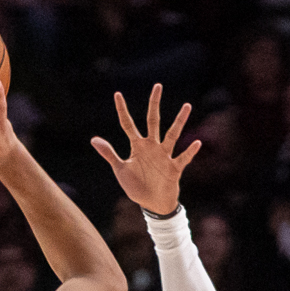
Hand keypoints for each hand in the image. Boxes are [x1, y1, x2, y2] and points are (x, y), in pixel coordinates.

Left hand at [91, 85, 200, 216]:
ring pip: (172, 135)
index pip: (128, 124)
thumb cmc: (137, 186)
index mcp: (137, 146)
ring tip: (186, 106)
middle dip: (154, 104)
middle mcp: (152, 147)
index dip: (122, 110)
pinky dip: (189, 151)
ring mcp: (164, 156)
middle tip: (157, 86)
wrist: (152, 204)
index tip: (117, 94)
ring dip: (179, 121)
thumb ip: (109, 154)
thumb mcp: (120, 169)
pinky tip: (196, 143)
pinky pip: (183, 158)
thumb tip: (93, 139)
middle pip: (153, 121)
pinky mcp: (174, 168)